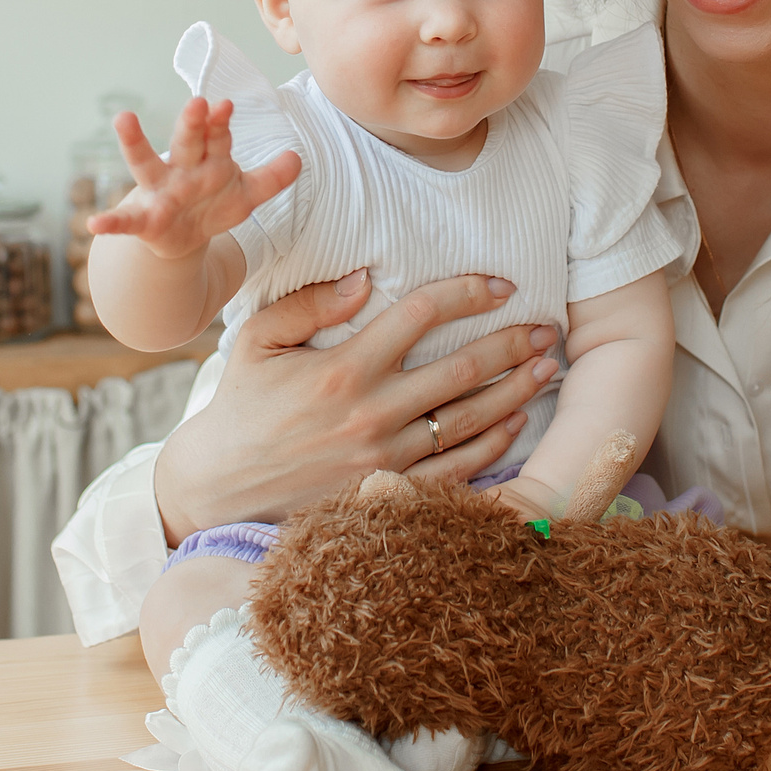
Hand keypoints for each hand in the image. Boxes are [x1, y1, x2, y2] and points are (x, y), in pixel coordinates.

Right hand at [86, 96, 299, 260]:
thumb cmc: (213, 205)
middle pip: (187, 143)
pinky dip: (109, 221)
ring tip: (123, 118)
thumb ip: (272, 179)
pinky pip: (124, 220)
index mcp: (208, 159)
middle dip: (192, 124)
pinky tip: (94, 224)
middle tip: (198, 102)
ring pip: (146, 163)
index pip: (216, 137)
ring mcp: (159, 191)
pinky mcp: (143, 219)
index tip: (224, 105)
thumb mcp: (246, 196)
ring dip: (135, 142)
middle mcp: (181, 169)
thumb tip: (297, 158)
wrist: (184, 240)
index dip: (220, 122)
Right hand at [152, 271, 562, 544]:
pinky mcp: (388, 493)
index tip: (503, 283)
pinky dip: (493, 444)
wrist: (221, 490)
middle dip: (513, 342)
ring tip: (548, 367)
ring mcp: (384, 458)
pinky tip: (516, 421)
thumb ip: (310, 304)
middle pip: (462, 368)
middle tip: (548, 326)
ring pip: (469, 419)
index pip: (421, 315)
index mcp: (342, 367)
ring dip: (515, 390)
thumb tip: (367, 277)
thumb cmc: (241, 407)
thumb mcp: (258, 341)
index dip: (469, 292)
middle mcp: (371, 413)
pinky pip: (455, 469)